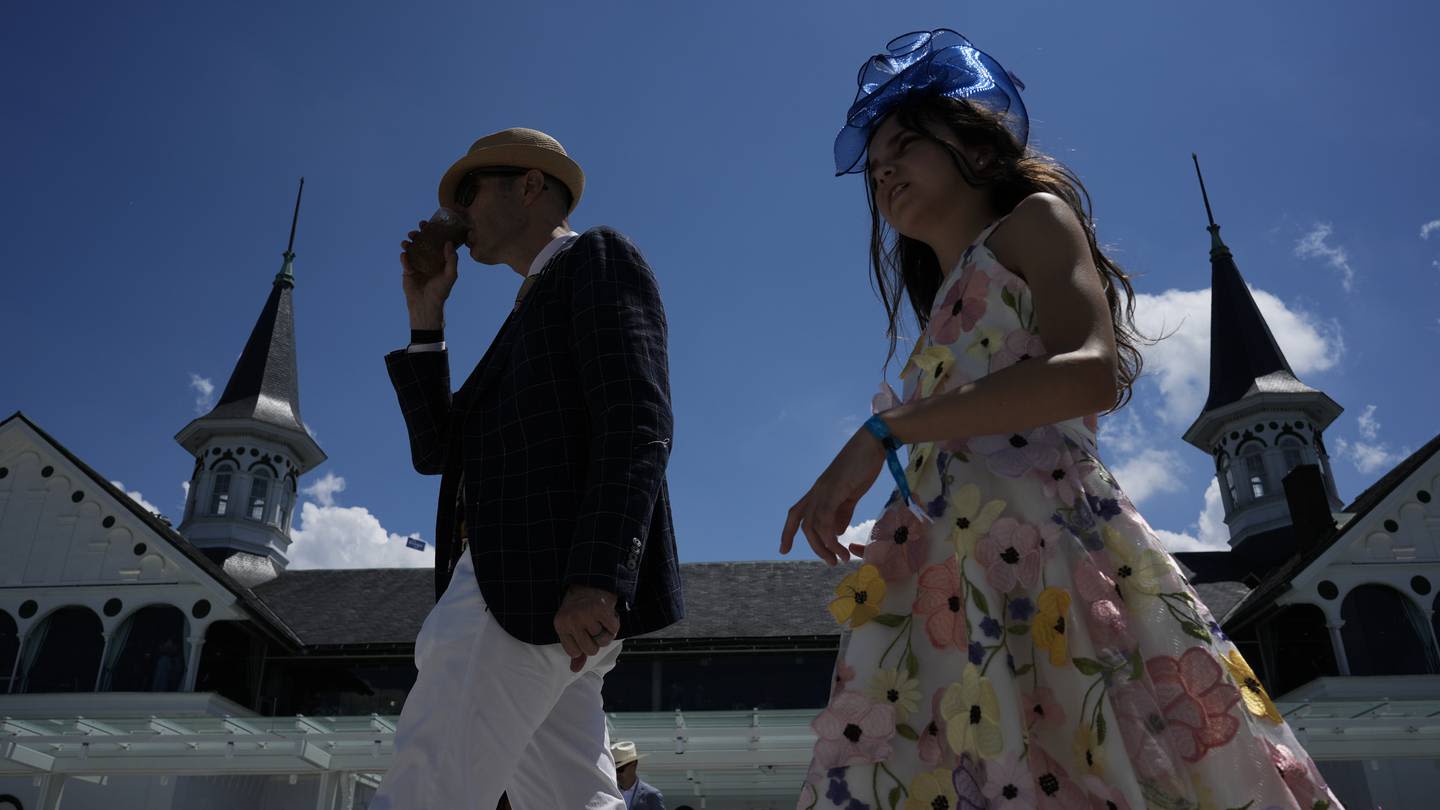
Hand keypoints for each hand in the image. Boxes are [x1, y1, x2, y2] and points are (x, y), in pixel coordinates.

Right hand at [400, 220, 459, 328]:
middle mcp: (428, 259)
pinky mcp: (408, 271)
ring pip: (412, 249)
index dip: (432, 232)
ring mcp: (417, 264)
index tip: (428, 223)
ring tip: (407, 241)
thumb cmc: (441, 291)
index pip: (435, 241)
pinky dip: (404, 256)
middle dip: (418, 234)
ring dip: (408, 243)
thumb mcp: (450, 275)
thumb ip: (451, 259)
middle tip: (416, 231)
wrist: (426, 305)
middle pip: (422, 242)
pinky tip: (405, 254)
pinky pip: (405, 261)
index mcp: (439, 259)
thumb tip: (448, 242)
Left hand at [554, 585, 620, 672]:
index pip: (574, 652)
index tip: (583, 634)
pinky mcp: (601, 608)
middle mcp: (571, 619)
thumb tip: (575, 670)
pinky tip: (608, 616)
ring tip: (601, 621)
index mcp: (560, 625)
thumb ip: (575, 650)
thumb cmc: (579, 610)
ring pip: (603, 640)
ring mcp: (586, 614)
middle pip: (590, 650)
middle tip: (594, 628)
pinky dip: (614, 625)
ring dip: (606, 633)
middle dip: (596, 642)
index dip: (582, 647)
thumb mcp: (571, 628)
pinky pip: (613, 629)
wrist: (590, 583)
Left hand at [780, 428, 886, 564]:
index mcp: (819, 491)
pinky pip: (825, 520)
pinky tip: (842, 547)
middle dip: (814, 547)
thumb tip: (837, 531)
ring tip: (839, 559)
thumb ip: (843, 512)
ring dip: (825, 547)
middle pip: (803, 525)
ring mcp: (823, 490)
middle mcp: (816, 491)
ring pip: (813, 526)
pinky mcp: (833, 490)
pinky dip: (831, 538)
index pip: (796, 513)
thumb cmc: (864, 465)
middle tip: (831, 562)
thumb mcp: (852, 493)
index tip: (783, 549)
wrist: (873, 443)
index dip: (787, 532)